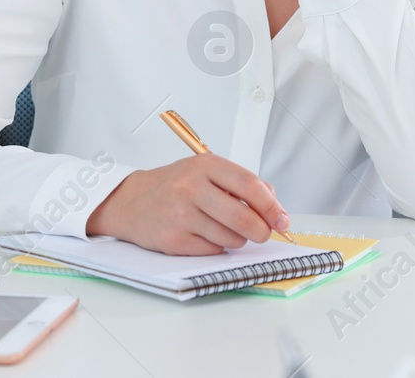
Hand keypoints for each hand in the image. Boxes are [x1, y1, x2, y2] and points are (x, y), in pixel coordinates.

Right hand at [84, 154, 290, 255]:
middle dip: (261, 231)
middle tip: (262, 233)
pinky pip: (213, 250)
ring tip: (223, 228)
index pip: (250, 185)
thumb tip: (276, 209)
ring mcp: (180, 214)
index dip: (272, 206)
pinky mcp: (173, 240)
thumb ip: (242, 185)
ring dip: (237, 239)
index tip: (282, 219)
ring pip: (231, 238)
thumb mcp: (207, 172)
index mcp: (205, 165)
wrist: (132, 201)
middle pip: (244, 217)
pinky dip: (217, 246)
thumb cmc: (175, 186)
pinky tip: (203, 235)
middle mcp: (191, 187)